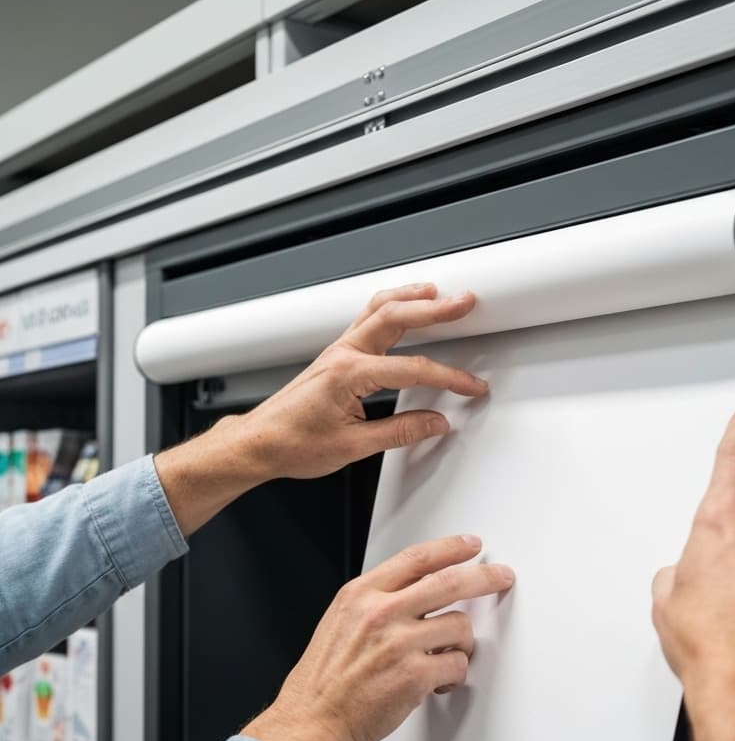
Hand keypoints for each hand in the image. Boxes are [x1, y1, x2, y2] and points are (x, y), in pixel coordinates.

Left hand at [155, 284, 484, 534]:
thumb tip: (435, 423)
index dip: (449, 378)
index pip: (412, 370)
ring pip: (379, 309)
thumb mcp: (353, 447)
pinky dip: (392, 308)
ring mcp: (338, 350)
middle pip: (396, 317)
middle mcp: (343, 354)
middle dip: (435, 309)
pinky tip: (406, 308)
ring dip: (411, 298)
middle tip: (465, 303)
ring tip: (439, 293)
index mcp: (348, 375)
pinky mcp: (337, 355)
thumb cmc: (292, 444)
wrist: (259, 443)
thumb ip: (400, 432)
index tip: (470, 386)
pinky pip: (368, 319)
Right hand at [243, 535, 514, 740]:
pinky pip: (457, 664)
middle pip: (449, 582)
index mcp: (361, 595)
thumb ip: (377, 601)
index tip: (470, 545)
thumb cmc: (324, 682)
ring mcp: (399, 643)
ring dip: (461, 643)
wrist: (311, 724)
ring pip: (460, 626)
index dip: (450, 548)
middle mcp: (381, 613)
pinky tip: (437, 681)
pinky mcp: (415, 675)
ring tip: (445, 656)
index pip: (417, 559)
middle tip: (501, 576)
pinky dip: (454, 674)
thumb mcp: (341, 622)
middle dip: (485, 576)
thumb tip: (419, 591)